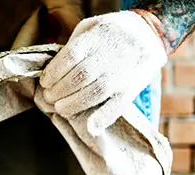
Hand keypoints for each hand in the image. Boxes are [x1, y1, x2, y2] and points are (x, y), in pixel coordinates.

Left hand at [39, 11, 167, 127]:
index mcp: (96, 38)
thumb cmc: (111, 33)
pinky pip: (118, 105)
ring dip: (74, 104)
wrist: (149, 34)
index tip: (44, 83)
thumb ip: (74, 45)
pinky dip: (103, 118)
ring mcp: (122, 73)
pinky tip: (90, 127)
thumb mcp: (91, 27)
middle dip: (59, 91)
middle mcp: (110, 55)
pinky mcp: (132, 88)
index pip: (70, 57)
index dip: (54, 73)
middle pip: (80, 77)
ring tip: (61, 109)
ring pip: (95, 92)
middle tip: (49, 98)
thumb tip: (52, 68)